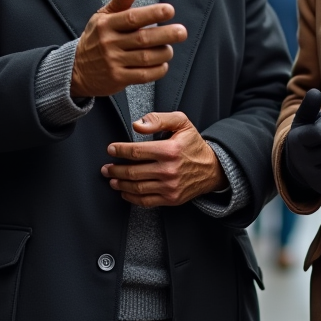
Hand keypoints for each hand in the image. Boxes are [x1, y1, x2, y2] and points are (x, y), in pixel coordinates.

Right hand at [70, 0, 187, 97]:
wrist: (76, 70)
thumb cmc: (96, 39)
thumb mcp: (103, 16)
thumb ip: (121, 0)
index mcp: (107, 24)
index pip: (132, 17)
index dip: (152, 13)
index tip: (169, 10)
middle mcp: (109, 43)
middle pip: (143, 39)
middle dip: (166, 35)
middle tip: (181, 32)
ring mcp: (113, 62)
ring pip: (146, 58)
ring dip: (164, 53)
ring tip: (168, 49)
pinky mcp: (117, 79)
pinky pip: (144, 75)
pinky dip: (158, 70)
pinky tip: (162, 64)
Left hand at [100, 112, 225, 206]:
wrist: (213, 168)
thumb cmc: (193, 144)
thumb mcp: (181, 122)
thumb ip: (159, 119)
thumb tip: (137, 125)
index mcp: (169, 150)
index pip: (136, 152)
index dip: (119, 151)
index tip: (111, 149)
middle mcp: (169, 170)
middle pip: (133, 172)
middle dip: (115, 170)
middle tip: (106, 167)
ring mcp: (170, 187)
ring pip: (137, 188)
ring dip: (120, 184)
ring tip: (112, 179)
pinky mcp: (171, 199)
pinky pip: (146, 201)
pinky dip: (131, 198)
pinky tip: (124, 192)